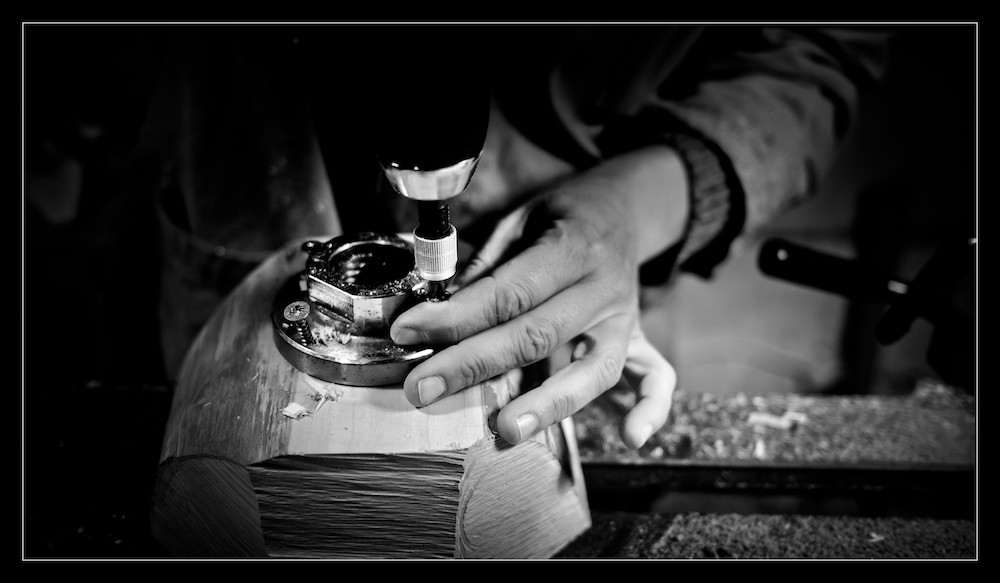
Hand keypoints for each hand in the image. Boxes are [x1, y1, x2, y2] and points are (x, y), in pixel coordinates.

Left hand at [391, 146, 688, 447]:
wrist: (623, 209)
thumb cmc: (560, 217)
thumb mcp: (519, 219)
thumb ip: (486, 265)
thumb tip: (437, 310)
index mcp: (572, 248)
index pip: (509, 292)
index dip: (456, 317)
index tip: (408, 333)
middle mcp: (603, 287)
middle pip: (537, 336)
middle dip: (474, 364)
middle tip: (424, 389)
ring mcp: (625, 319)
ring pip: (592, 369)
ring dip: (549, 403)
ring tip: (506, 430)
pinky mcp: (638, 339)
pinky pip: (657, 377)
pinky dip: (651, 409)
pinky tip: (632, 436)